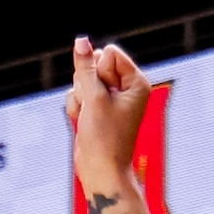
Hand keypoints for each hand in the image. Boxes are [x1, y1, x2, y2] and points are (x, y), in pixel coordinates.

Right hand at [67, 37, 156, 210]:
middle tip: (96, 109)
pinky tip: (84, 123)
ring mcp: (110, 97)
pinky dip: (77, 107)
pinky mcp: (97, 107)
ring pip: (83, 79)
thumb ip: (85, 67)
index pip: (109, 54)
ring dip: (80, 98)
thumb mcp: (94, 98)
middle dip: (88, 85)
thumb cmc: (105, 139)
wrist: (101, 172)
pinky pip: (78, 93)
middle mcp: (126, 88)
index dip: (100, 73)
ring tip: (91, 118)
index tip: (105, 98)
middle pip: (94, 64)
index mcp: (136, 83)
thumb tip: (81, 41)